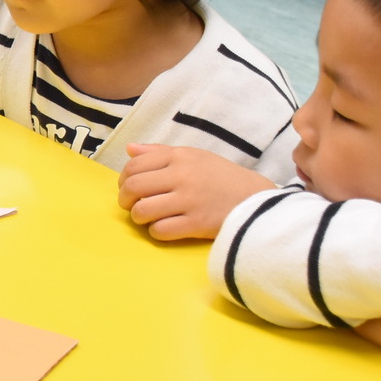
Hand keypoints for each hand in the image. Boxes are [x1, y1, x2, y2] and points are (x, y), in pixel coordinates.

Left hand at [118, 144, 275, 240]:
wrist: (257, 199)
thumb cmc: (222, 177)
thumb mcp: (195, 156)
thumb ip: (160, 152)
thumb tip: (130, 149)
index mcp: (180, 156)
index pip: (134, 165)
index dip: (123, 179)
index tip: (128, 188)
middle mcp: (182, 176)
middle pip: (134, 187)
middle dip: (125, 199)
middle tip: (131, 205)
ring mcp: (189, 201)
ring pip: (142, 211)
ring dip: (138, 217)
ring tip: (147, 217)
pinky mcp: (196, 224)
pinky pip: (160, 230)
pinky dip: (156, 231)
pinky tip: (164, 227)